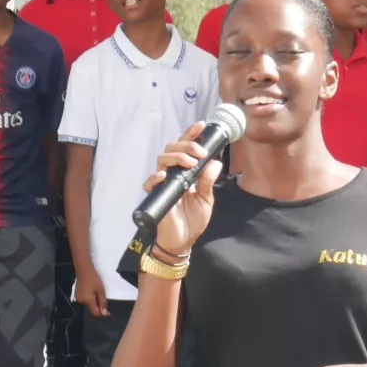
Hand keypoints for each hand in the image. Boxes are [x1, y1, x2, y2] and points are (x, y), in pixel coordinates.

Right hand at [75, 265, 110, 316]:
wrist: (84, 270)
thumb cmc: (94, 279)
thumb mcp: (101, 291)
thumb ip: (103, 303)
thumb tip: (104, 314)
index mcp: (87, 301)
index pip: (95, 313)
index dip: (102, 314)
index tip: (108, 311)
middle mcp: (81, 302)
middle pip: (92, 309)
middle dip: (98, 307)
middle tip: (103, 298)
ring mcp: (78, 298)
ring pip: (88, 305)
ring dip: (94, 303)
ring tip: (98, 294)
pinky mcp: (77, 295)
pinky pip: (85, 301)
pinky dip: (90, 299)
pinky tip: (92, 292)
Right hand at [143, 122, 223, 255]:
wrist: (183, 241)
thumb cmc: (193, 219)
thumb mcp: (206, 199)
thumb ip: (208, 181)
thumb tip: (215, 162)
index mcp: (185, 172)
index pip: (186, 148)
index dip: (191, 135)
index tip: (201, 125)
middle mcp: (173, 173)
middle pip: (172, 148)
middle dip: (186, 145)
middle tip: (200, 152)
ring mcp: (163, 183)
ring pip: (162, 159)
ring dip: (177, 157)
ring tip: (191, 163)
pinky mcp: (155, 195)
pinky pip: (150, 183)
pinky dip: (156, 177)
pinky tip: (164, 176)